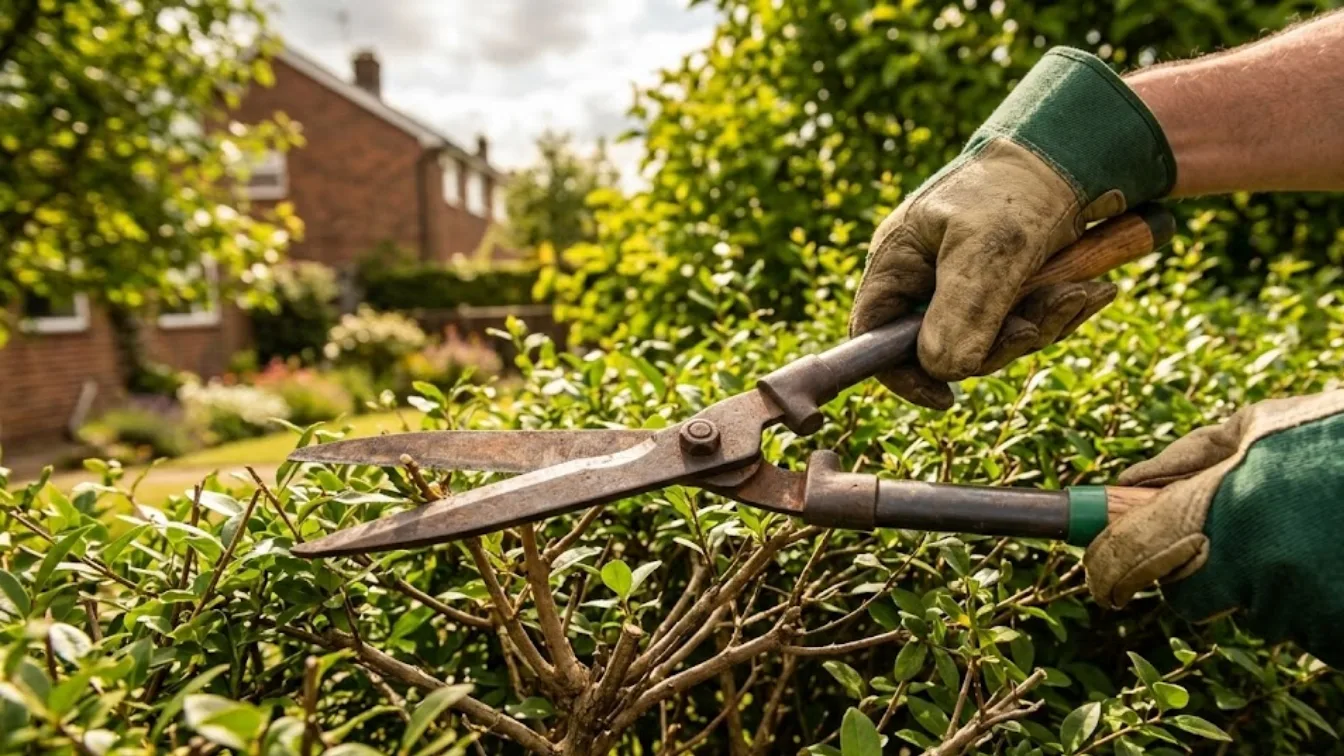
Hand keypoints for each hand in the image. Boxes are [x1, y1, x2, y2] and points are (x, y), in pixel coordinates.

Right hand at [850, 48, 1174, 408]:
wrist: (1083, 149)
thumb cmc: (1019, 188)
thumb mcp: (990, 249)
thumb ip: (962, 312)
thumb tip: (945, 372)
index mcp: (900, 260)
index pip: (873, 335)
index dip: (899, 373)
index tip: (944, 396)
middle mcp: (927, 276)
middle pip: (943, 347)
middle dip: (998, 344)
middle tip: (1035, 326)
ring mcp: (969, 282)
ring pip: (993, 340)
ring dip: (1042, 324)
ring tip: (1080, 290)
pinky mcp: (1011, 284)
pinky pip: (1027, 323)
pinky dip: (1060, 311)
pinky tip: (1091, 288)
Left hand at [1085, 390, 1343, 664]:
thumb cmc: (1341, 437)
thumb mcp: (1262, 425)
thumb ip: (1187, 458)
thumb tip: (1126, 487)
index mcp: (1224, 507)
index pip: (1131, 557)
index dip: (1107, 570)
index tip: (1102, 580)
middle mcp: (1256, 564)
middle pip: (1191, 597)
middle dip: (1204, 572)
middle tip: (1249, 532)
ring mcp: (1303, 606)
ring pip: (1255, 611)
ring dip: (1272, 581)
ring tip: (1317, 530)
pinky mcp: (1339, 636)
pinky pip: (1307, 628)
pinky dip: (1317, 601)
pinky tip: (1339, 555)